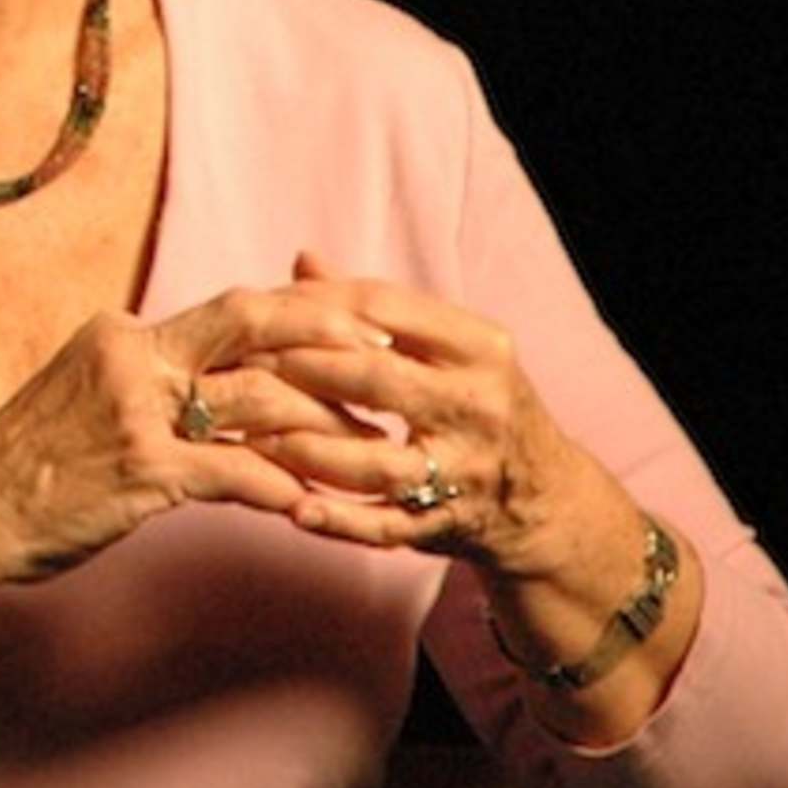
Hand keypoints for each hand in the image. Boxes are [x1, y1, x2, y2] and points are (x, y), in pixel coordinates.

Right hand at [0, 290, 380, 589]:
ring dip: (326, 428)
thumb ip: (148, 386)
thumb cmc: (24, 471)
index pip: (231, 310)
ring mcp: (136, 411)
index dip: (300, 312)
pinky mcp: (142, 470)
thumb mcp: (85, 399)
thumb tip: (217, 390)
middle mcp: (132, 356)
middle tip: (388, 356)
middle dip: (329, 332)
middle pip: (252, 323)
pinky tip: (316, 508)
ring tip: (374, 453)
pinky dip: (283, 487)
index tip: (356, 320)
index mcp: (122, 335)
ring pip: (258, 400)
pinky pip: (236, 471)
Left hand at [242, 252, 620, 575]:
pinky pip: (384, 526)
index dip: (318, 305)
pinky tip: (294, 508)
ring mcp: (466, 472)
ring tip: (253, 436)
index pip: (386, 309)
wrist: (543, 497)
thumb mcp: (448, 348)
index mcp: (480, 348)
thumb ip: (377, 309)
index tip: (267, 307)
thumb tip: (302, 261)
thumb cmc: (476, 402)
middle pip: (375, 380)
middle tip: (244, 366)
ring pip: (374, 461)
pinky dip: (338, 520)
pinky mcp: (449, 525)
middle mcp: (479, 406)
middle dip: (302, 371)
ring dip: (308, 449)